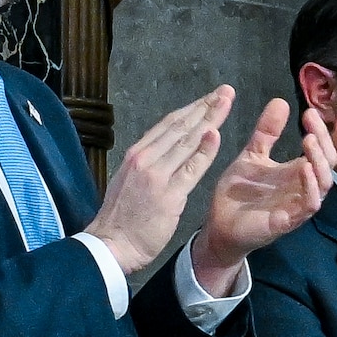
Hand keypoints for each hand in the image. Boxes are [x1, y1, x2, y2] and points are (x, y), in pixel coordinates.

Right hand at [87, 85, 236, 274]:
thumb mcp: (130, 181)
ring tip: (226, 102)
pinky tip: (216, 134)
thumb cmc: (122, 218)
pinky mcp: (168, 194)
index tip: (208, 98)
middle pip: (180, 126)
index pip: (168, 125)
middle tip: (225, 91)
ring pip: (187, 141)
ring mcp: (157, 175)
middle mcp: (145, 158)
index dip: (191, 109)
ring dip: (209, 119)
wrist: (110, 244)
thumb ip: (148, 164)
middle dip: (204, 106)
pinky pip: (190, 169)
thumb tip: (165, 150)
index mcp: (137, 154)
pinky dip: (205, 151)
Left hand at [192, 98, 336, 287]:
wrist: (219, 224)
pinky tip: (304, 169)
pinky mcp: (287, 221)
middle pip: (330, 163)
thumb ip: (267, 132)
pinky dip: (310, 188)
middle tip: (311, 117)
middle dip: (326, 139)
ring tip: (309, 139)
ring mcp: (299, 205)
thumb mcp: (252, 155)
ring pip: (324, 184)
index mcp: (299, 171)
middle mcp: (305, 187)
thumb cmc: (239, 193)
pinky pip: (308, 206)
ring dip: (319, 161)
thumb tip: (280, 101)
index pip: (329, 152)